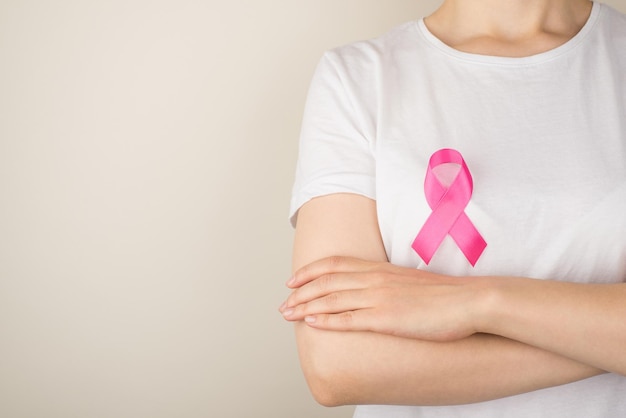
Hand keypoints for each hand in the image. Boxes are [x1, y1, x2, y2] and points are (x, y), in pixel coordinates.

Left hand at [280, 256, 489, 341]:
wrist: (470, 301)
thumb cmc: (444, 295)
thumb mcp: (410, 282)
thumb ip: (387, 283)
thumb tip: (374, 292)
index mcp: (380, 269)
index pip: (334, 265)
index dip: (310, 271)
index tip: (293, 280)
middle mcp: (374, 279)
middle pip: (326, 281)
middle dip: (300, 292)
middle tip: (283, 302)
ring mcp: (379, 298)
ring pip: (331, 300)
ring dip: (305, 306)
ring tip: (287, 314)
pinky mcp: (386, 318)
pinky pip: (349, 319)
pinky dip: (327, 320)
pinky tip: (312, 323)